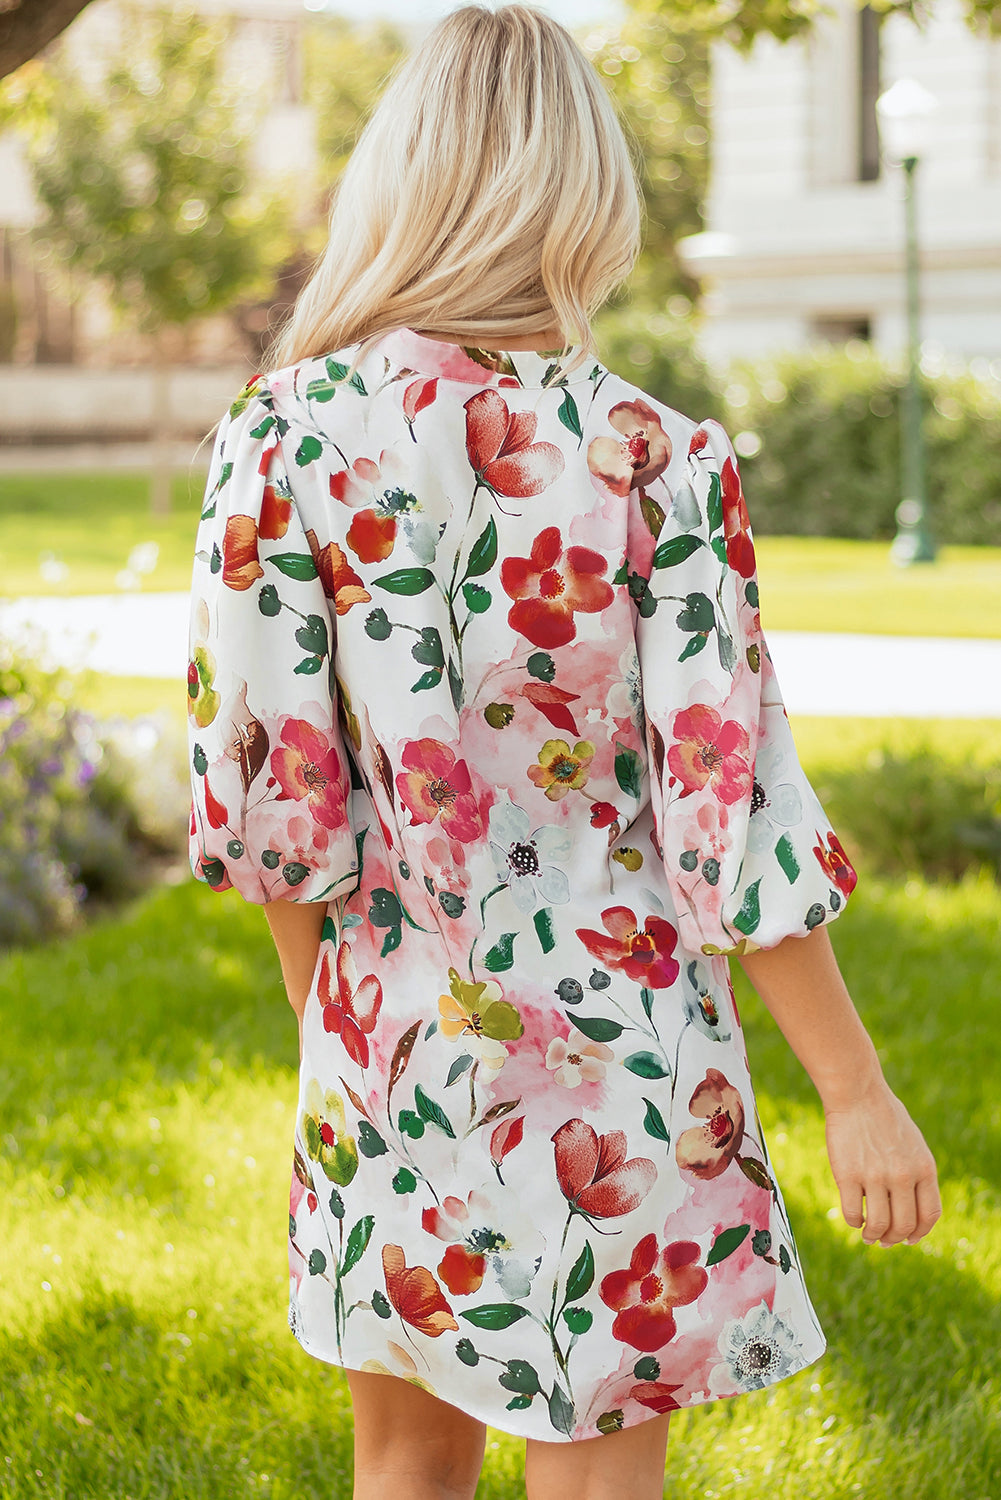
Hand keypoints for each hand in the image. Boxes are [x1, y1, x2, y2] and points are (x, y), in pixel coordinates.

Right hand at [824, 1079, 940, 1246]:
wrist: (857, 1093)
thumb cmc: (884, 1116)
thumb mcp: (913, 1143)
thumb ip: (917, 1173)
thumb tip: (911, 1208)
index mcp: (924, 1168)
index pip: (929, 1215)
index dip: (920, 1233)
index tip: (909, 1239)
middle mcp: (903, 1175)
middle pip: (904, 1225)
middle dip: (894, 1239)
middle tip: (884, 1242)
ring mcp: (875, 1176)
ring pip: (878, 1224)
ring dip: (873, 1236)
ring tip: (868, 1236)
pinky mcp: (848, 1175)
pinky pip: (853, 1212)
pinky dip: (854, 1221)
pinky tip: (854, 1217)